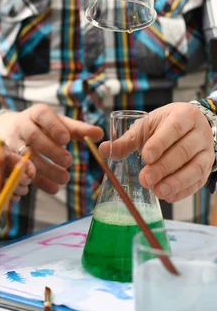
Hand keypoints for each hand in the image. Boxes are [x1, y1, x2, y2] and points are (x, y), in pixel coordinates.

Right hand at [0, 104, 103, 199]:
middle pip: (33, 136)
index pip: (42, 115)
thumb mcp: (58, 124)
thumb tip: (100, 133)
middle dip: (51, 150)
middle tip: (69, 161)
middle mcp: (21, 125)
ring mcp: (12, 142)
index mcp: (35, 113)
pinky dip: (39, 181)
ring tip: (65, 178)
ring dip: (46, 169)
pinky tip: (53, 188)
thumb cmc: (42, 126)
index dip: (53, 126)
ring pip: (26, 156)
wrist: (11, 130)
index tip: (66, 139)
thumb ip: (78, 129)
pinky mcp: (10, 160)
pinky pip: (22, 172)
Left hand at [99, 103, 214, 201]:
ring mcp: (207, 151)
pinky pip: (198, 181)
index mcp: (184, 115)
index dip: (160, 144)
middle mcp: (199, 132)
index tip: (145, 157)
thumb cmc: (164, 125)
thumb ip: (128, 139)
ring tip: (157, 191)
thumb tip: (104, 150)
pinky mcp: (208, 168)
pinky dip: (183, 191)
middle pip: (184, 151)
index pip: (174, 129)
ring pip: (195, 168)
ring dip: (175, 182)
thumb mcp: (147, 126)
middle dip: (163, 167)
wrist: (189, 127)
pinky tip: (168, 196)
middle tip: (145, 179)